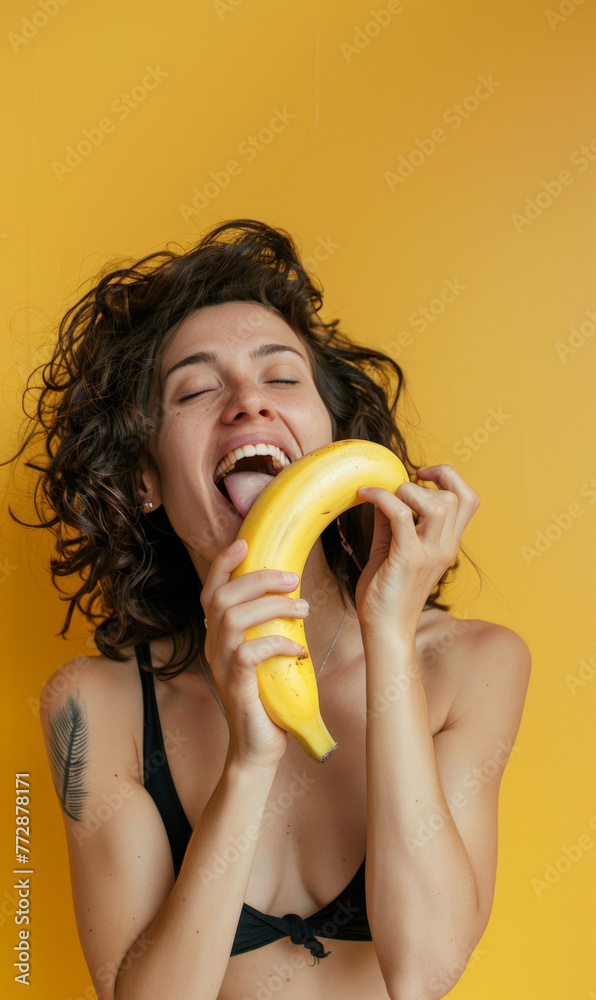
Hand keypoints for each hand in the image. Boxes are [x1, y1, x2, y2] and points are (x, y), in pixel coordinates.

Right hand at [200, 538, 309, 768]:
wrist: (258, 748)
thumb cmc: (267, 697)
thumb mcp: (266, 653)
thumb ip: (268, 626)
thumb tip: (291, 593)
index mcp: (219, 636)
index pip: (210, 590)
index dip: (222, 564)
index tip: (244, 542)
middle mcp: (214, 647)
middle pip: (222, 597)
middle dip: (258, 580)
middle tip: (292, 580)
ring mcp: (222, 668)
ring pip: (233, 619)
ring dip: (272, 608)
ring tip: (303, 609)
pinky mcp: (236, 687)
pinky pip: (248, 653)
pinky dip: (275, 643)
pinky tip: (298, 648)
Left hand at [354, 464, 479, 637]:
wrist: (384, 630)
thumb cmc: (386, 593)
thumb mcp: (391, 549)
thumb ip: (391, 521)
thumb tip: (384, 491)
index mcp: (446, 544)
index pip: (468, 499)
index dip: (449, 477)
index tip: (423, 474)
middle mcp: (444, 547)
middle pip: (457, 497)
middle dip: (429, 479)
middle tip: (402, 485)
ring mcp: (429, 554)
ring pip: (438, 503)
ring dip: (409, 490)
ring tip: (387, 497)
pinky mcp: (408, 559)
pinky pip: (399, 514)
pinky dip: (381, 497)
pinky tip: (364, 496)